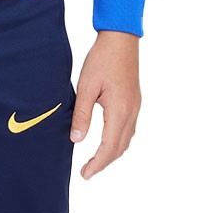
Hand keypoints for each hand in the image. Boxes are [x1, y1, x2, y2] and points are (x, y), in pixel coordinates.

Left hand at [70, 30, 140, 178]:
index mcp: (119, 111)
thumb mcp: (86, 86)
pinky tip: (108, 137)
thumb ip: (82, 114)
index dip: (97, 164)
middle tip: (88, 170)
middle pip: (120, 147)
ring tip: (96, 159)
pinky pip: (129, 128)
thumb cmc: (102, 59)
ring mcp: (135, 106)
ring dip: (112, 152)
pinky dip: (118, 140)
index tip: (85, 174)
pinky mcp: (135, 100)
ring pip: (126, 139)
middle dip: (104, 162)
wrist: (121, 38)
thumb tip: (76, 140)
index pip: (109, 147)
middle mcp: (131, 112)